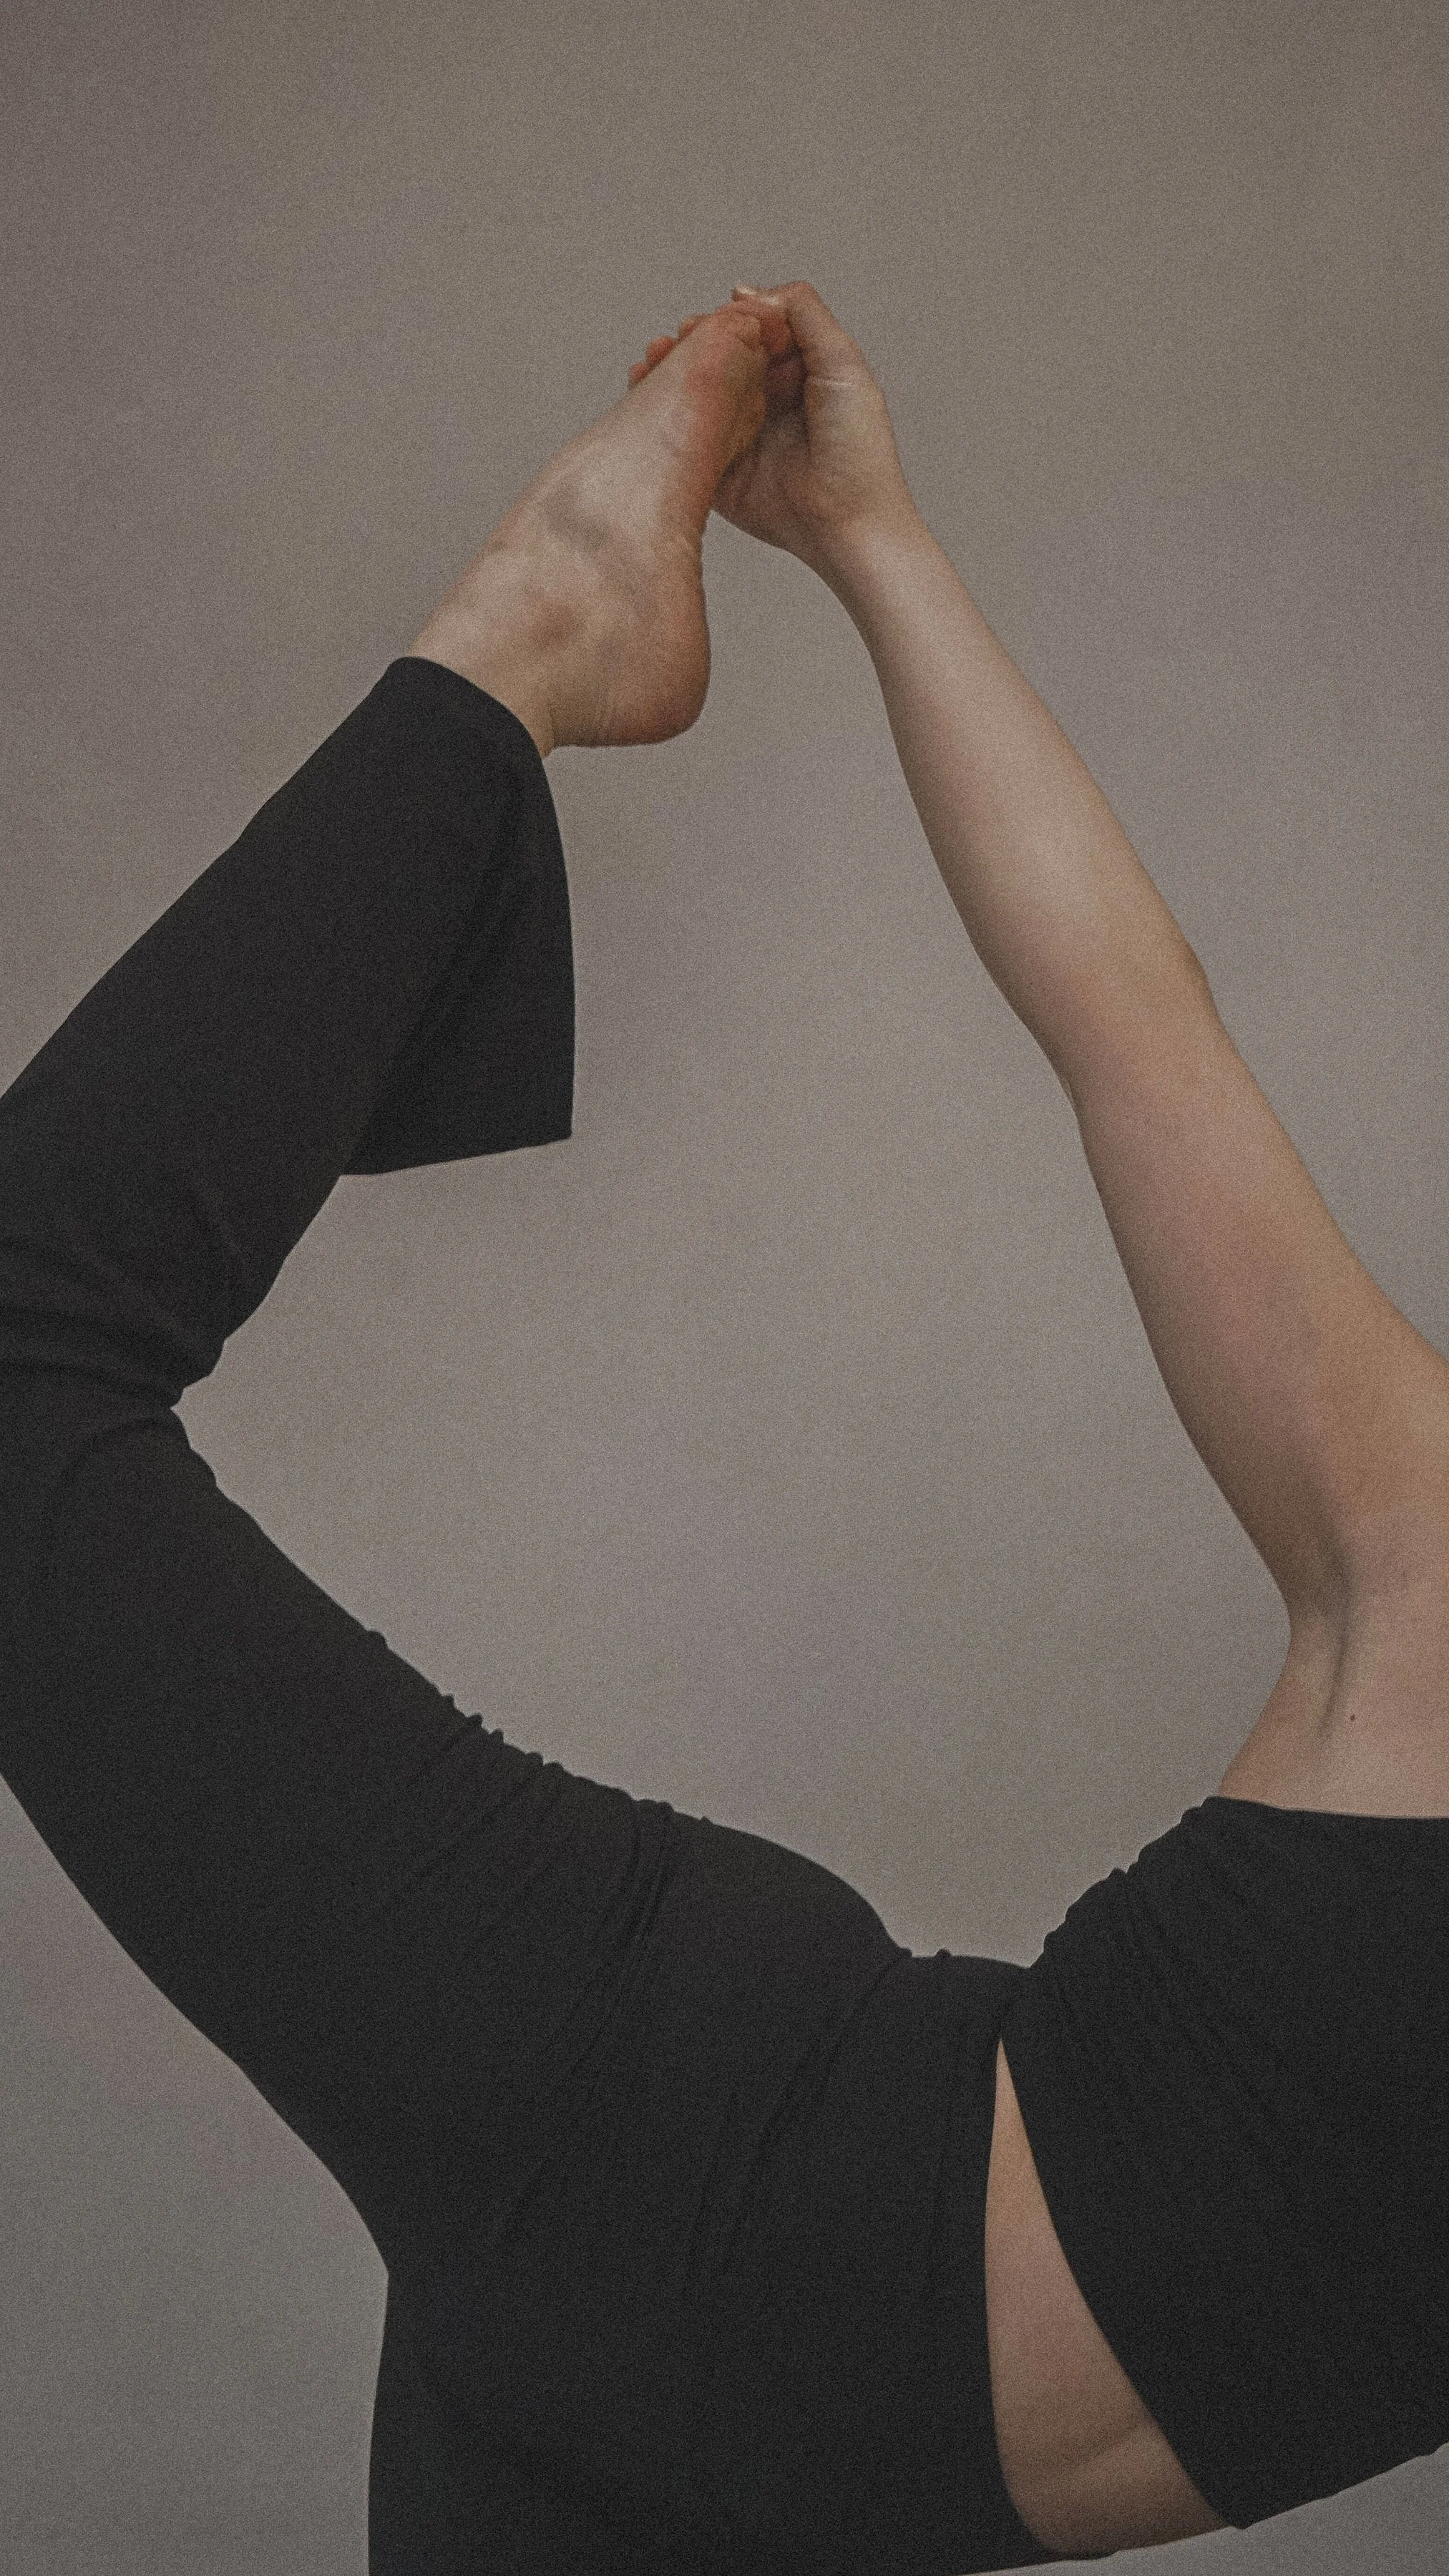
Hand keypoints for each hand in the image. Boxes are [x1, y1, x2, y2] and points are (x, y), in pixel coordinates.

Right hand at [627, 280, 919, 579]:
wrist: (847, 523)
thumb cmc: (858, 449)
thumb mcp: (842, 363)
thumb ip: (803, 314)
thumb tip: (746, 292)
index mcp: (793, 374)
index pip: (748, 335)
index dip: (723, 322)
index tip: (703, 321)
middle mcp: (763, 403)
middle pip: (716, 361)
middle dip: (689, 345)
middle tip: (674, 340)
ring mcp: (738, 437)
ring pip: (695, 396)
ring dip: (668, 374)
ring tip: (651, 359)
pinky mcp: (719, 473)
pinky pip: (684, 440)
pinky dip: (659, 416)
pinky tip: (644, 394)